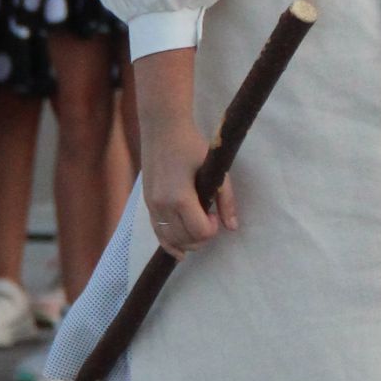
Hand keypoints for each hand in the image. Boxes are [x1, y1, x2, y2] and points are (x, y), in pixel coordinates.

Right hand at [141, 128, 236, 259]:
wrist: (163, 128)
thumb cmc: (191, 144)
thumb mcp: (214, 170)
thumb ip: (225, 200)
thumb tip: (232, 227)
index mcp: (179, 197)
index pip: (199, 232)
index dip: (211, 229)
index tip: (214, 214)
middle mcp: (162, 205)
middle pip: (185, 240)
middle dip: (201, 236)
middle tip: (209, 218)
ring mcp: (152, 206)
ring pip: (171, 240)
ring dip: (188, 241)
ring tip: (198, 227)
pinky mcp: (147, 204)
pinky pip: (157, 232)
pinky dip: (169, 244)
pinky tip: (180, 251)